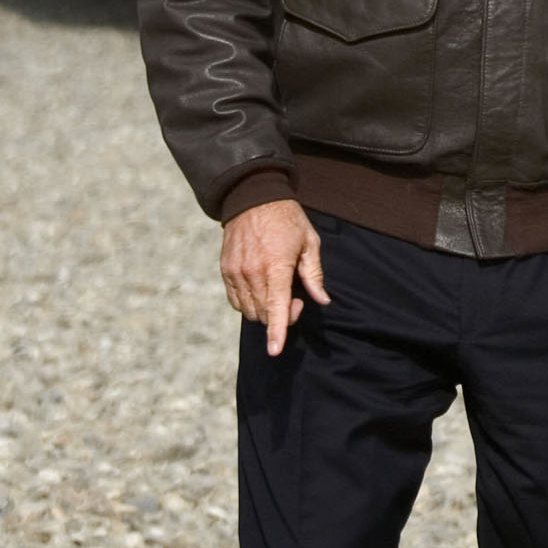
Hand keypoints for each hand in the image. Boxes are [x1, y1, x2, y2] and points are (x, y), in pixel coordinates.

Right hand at [222, 199, 329, 354]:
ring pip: (249, 310)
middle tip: (295, 299)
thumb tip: (322, 300)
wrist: (253, 196)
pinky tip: (261, 290)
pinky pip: (236, 300)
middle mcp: (252, 272)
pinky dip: (249, 303)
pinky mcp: (226, 270)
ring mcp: (236, 272)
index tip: (275, 351)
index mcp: (276, 266)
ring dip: (264, 311)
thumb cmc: (287, 219)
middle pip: (263, 314)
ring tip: (277, 291)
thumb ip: (314, 275)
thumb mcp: (309, 241)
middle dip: (281, 316)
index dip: (277, 332)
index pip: (276, 307)